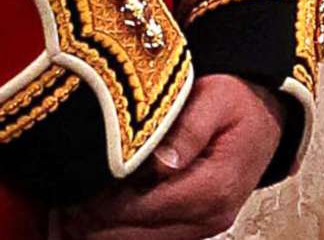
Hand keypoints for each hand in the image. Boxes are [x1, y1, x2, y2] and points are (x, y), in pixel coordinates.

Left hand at [60, 74, 282, 239]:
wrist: (267, 113)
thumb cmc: (237, 100)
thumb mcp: (216, 98)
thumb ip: (187, 128)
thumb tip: (159, 162)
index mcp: (214, 188)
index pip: (143, 209)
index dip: (101, 206)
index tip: (69, 191)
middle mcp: (210, 217)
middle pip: (135, 236)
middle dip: (92, 225)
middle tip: (57, 206)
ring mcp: (202, 227)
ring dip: (100, 232)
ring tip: (64, 215)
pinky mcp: (194, 227)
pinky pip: (149, 239)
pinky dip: (117, 231)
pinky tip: (89, 219)